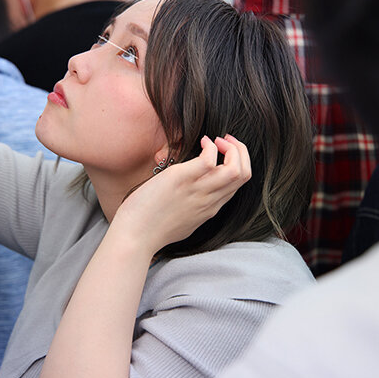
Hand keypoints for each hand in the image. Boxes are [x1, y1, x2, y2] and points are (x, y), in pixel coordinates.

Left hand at [112, 135, 251, 255]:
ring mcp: (197, 191)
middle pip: (244, 175)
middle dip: (241, 152)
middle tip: (226, 141)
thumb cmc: (149, 228)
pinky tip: (201, 141)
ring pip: (235, 169)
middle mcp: (209, 201)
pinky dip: (210, 146)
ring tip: (217, 140)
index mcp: (209, 209)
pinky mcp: (181, 180)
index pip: (238, 185)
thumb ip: (191, 206)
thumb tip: (187, 192)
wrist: (134, 237)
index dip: (238, 164)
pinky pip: (209, 159)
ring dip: (232, 148)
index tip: (226, 153)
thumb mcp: (181, 220)